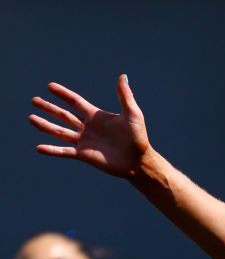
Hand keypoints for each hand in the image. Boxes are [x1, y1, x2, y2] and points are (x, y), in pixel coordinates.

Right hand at [30, 75, 150, 177]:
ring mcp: (85, 141)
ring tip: (31, 118)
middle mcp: (88, 128)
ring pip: (60, 132)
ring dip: (45, 125)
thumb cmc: (138, 138)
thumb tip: (123, 76)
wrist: (139, 161)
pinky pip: (64, 151)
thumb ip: (125, 96)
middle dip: (49, 108)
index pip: (75, 102)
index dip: (63, 94)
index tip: (50, 86)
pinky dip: (52, 150)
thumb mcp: (132, 114)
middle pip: (63, 115)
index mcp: (97, 116)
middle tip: (34, 100)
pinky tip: (39, 147)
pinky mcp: (84, 155)